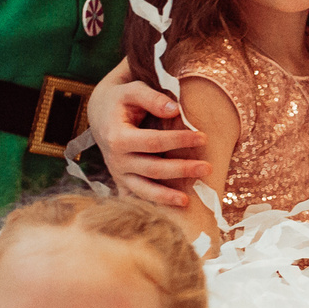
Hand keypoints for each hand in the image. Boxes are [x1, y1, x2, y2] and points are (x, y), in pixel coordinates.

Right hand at [89, 78, 207, 205]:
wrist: (101, 114)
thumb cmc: (121, 100)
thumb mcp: (132, 91)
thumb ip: (152, 98)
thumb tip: (175, 110)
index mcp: (118, 137)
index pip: (153, 142)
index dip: (179, 140)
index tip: (203, 137)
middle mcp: (116, 159)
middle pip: (152, 169)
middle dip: (181, 169)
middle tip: (207, 168)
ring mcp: (118, 174)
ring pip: (142, 190)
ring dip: (165, 197)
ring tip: (187, 201)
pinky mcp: (121, 181)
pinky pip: (135, 198)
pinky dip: (150, 207)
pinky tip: (166, 216)